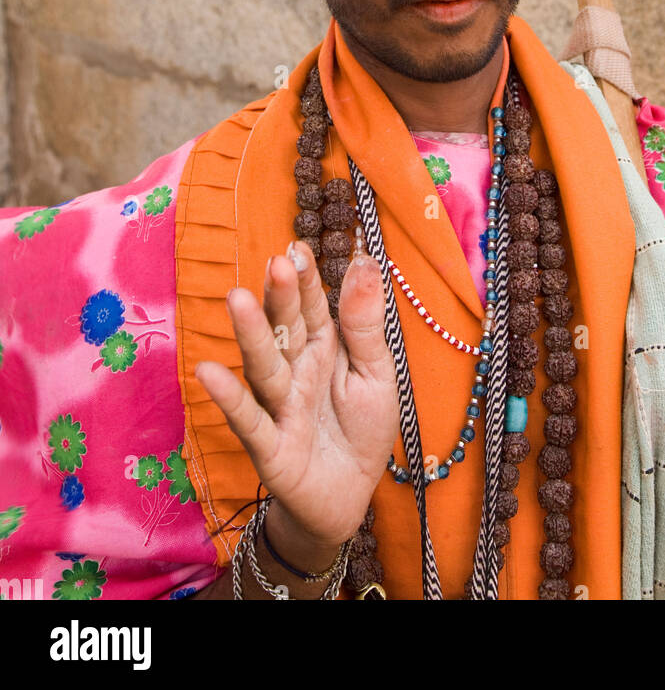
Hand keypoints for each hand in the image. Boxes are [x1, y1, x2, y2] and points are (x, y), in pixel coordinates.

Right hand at [195, 242, 398, 561]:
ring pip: (264, 367)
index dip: (305, 279)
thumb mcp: (377, 373)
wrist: (351, 496)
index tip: (296, 247)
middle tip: (276, 262)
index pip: (311, 306)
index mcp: (322, 347)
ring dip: (252, 335)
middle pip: (285, 329)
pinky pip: (250, 421)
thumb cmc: (361, 429)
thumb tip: (365, 261)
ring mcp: (279, 406)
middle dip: (280, 297)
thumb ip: (365, 323)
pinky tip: (209, 373)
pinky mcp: (270, 448)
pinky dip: (231, 400)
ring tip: (237, 300)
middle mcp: (295, 370)